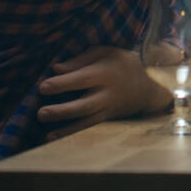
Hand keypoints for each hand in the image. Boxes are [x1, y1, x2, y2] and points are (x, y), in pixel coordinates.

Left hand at [37, 46, 170, 140]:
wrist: (149, 84)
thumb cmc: (120, 63)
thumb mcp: (106, 52)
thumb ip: (81, 59)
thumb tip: (56, 69)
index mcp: (105, 73)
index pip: (82, 79)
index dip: (62, 83)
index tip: (43, 87)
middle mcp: (107, 94)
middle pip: (85, 105)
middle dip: (63, 110)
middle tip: (41, 113)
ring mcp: (108, 108)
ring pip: (87, 121)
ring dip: (67, 129)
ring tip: (46, 135)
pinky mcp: (107, 118)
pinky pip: (89, 128)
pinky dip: (71, 134)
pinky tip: (53, 138)